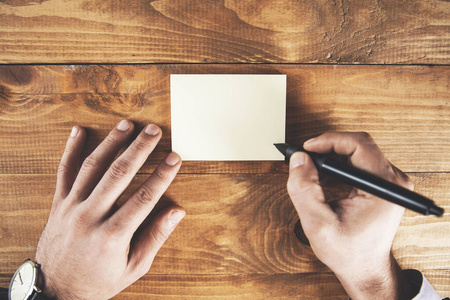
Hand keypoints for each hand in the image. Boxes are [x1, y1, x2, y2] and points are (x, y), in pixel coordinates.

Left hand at [35, 120, 184, 298]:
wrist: (57, 290)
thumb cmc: (99, 280)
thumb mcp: (134, 267)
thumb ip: (155, 237)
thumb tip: (176, 211)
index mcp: (112, 235)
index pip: (144, 197)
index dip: (162, 175)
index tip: (174, 158)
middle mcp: (89, 217)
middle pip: (118, 174)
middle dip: (140, 149)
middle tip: (154, 131)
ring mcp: (71, 208)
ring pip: (92, 167)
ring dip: (111, 142)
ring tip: (128, 125)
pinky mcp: (58, 204)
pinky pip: (63, 171)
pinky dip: (70, 149)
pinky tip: (79, 131)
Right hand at [287, 132, 415, 299]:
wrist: (365, 269)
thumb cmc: (348, 252)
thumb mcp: (318, 224)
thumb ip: (305, 190)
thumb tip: (299, 159)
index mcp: (384, 189)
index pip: (359, 145)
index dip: (330, 140)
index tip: (308, 147)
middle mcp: (394, 182)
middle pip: (359, 145)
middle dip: (328, 146)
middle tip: (305, 156)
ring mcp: (392, 182)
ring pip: (359, 150)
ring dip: (333, 153)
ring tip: (312, 164)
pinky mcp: (385, 184)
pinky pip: (361, 160)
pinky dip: (340, 162)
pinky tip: (325, 171)